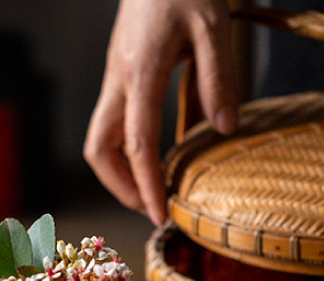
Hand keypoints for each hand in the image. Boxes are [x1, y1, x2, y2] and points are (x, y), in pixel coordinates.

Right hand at [84, 0, 237, 224]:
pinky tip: (152, 157)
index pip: (137, 144)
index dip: (146, 185)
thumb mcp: (213, 24)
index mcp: (140, 72)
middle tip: (151, 206)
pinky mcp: (118, 78)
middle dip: (120, 186)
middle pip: (99, 150)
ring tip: (151, 188)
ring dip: (118, 173)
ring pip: (99, 142)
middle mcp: (117, 81)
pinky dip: (125, 152)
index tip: (159, 214)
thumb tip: (224, 127)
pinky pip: (111, 127)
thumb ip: (217, 77)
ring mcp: (114, 80)